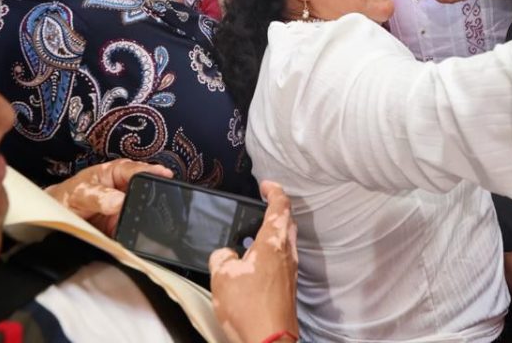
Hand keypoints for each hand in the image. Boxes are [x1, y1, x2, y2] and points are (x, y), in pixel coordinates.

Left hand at [45, 159, 172, 236]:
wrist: (54, 220)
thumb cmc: (67, 197)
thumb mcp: (80, 192)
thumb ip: (97, 195)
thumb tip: (118, 201)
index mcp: (116, 173)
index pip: (136, 170)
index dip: (151, 171)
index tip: (164, 174)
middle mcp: (125, 189)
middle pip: (145, 191)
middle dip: (153, 196)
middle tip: (160, 200)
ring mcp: (126, 209)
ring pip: (143, 212)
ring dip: (146, 217)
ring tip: (151, 220)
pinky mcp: (123, 228)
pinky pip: (134, 231)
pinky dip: (138, 235)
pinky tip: (140, 237)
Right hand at [209, 181, 298, 342]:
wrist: (269, 339)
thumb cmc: (250, 308)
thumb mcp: (222, 276)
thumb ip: (221, 257)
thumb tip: (225, 255)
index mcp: (273, 242)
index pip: (280, 205)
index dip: (274, 190)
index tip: (266, 185)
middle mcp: (286, 254)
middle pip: (287, 222)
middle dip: (276, 210)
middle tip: (263, 205)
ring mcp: (290, 271)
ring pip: (285, 242)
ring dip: (273, 233)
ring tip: (253, 236)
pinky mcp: (288, 287)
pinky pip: (281, 261)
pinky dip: (271, 254)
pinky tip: (254, 265)